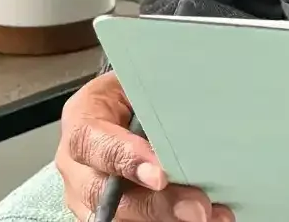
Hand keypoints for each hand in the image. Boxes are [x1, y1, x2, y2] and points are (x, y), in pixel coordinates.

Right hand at [56, 72, 234, 221]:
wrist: (132, 101)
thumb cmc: (138, 87)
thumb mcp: (141, 80)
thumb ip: (155, 98)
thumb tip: (188, 116)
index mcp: (82, 118)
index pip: (91, 142)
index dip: (124, 159)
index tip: (161, 174)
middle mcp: (77, 164)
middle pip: (104, 193)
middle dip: (154, 203)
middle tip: (196, 206)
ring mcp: (89, 194)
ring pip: (121, 217)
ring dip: (167, 218)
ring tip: (210, 214)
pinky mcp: (112, 211)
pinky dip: (170, 220)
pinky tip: (210, 216)